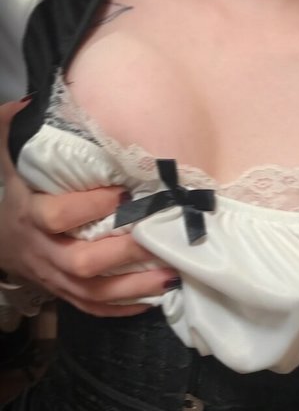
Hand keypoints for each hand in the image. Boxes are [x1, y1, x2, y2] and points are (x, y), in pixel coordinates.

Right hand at [0, 100, 178, 316]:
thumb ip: (11, 127)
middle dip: (123, 254)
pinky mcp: (60, 291)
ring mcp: (51, 276)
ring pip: (92, 293)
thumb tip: (34, 102)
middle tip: (158, 240)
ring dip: (133, 288)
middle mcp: (41, 250)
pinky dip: (121, 308)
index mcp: (27, 214)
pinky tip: (153, 299)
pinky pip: (90, 307)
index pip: (56, 215)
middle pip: (81, 263)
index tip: (124, 193)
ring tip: (170, 277)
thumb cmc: (5, 191)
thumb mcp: (0, 155)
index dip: (89, 207)